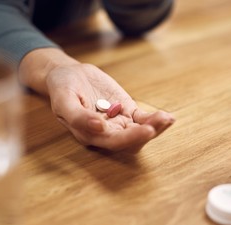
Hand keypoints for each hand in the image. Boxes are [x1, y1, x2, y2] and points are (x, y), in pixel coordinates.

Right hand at [19, 48, 174, 152]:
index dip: (130, 139)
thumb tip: (99, 127)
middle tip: (160, 122)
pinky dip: (155, 119)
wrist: (68, 75)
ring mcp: (118, 123)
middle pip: (130, 141)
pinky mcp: (127, 111)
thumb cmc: (62, 88)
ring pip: (139, 131)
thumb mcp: (63, 100)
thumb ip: (77, 117)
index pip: (112, 142)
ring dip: (154, 128)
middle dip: (146, 134)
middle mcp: (106, 133)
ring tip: (166, 118)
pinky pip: (143, 119)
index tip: (145, 130)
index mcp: (89, 135)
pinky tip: (168, 117)